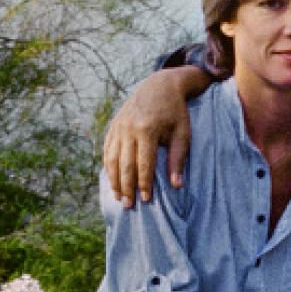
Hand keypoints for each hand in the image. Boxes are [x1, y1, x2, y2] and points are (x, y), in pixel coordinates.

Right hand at [102, 68, 197, 204]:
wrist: (160, 85)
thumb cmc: (176, 112)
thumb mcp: (182, 133)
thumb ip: (178, 159)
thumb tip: (177, 186)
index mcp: (147, 129)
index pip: (144, 164)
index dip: (145, 184)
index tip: (147, 200)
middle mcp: (129, 128)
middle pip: (125, 165)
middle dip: (126, 187)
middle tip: (129, 206)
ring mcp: (118, 126)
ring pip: (112, 159)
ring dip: (114, 180)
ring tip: (118, 197)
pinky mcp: (113, 125)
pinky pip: (107, 149)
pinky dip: (108, 166)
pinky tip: (112, 180)